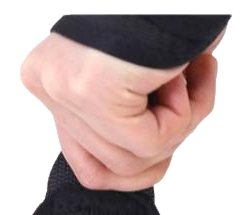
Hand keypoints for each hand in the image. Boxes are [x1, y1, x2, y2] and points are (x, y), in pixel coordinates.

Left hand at [19, 31, 223, 190]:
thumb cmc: (161, 18)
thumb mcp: (129, 81)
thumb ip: (118, 124)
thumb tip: (137, 168)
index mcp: (48, 82)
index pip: (84, 165)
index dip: (136, 162)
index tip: (164, 125)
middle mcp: (47, 85)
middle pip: (110, 167)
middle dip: (164, 142)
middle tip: (189, 92)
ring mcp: (65, 87)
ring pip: (133, 160)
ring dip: (182, 124)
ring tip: (193, 76)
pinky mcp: (93, 87)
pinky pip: (150, 141)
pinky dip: (187, 114)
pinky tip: (193, 71)